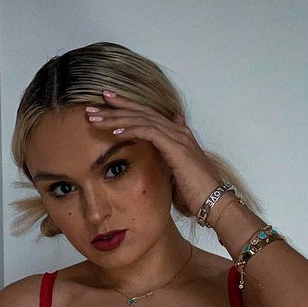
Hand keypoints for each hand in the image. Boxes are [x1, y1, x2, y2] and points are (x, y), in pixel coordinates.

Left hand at [85, 90, 221, 217]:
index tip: (105, 105)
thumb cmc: (196, 191)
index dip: (126, 108)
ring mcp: (178, 137)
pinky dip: (131, 130)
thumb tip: (159, 153)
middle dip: (116, 107)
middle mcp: (177, 130)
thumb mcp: (177, 171)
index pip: (147, 115)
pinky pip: (149, 133)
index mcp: (176, 134)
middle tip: (93, 105)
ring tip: (96, 118)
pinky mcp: (176, 147)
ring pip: (142, 120)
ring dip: (117, 118)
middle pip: (141, 112)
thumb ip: (167, 158)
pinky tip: (115, 131)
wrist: (214, 201)